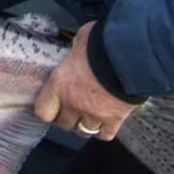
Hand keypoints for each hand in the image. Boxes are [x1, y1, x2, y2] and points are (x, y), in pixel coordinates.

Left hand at [34, 22, 138, 140]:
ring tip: (87, 115)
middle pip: (64, 124)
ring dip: (84, 124)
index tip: (50, 105)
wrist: (130, 57)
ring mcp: (94, 114)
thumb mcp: (80, 40)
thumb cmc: (102, 45)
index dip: (46, 110)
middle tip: (71, 108)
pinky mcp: (115, 119)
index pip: (42, 111)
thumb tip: (78, 45)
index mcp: (59, 83)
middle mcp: (73, 102)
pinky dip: (104, 130)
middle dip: (66, 117)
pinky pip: (105, 134)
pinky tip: (105, 122)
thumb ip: (75, 48)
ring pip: (83, 131)